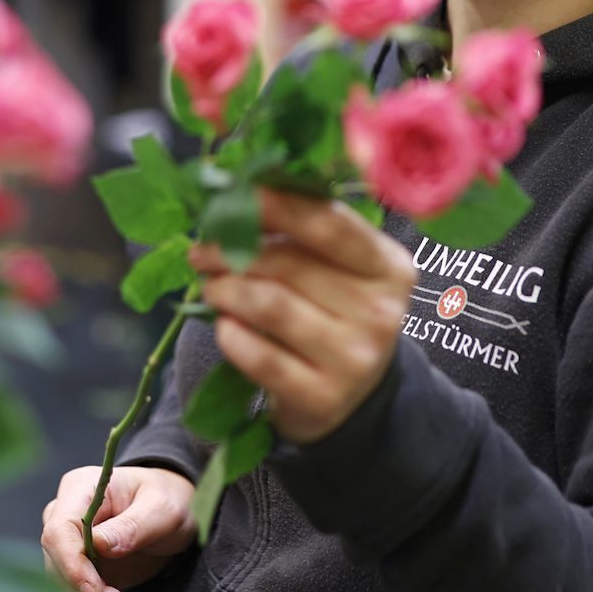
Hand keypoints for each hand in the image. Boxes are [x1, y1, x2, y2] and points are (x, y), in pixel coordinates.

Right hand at [40, 464, 194, 591]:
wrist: (169, 510)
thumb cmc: (166, 498)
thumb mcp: (162, 507)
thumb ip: (133, 524)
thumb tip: (100, 544)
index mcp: (80, 491)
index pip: (58, 533)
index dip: (73, 568)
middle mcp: (64, 519)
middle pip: (59, 571)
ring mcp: (66, 549)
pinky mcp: (77, 575)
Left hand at [192, 189, 415, 445]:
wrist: (351, 397)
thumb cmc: (336, 314)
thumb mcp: (338, 269)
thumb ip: (304, 234)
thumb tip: (239, 197)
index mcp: (389, 267)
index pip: (329, 225)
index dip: (277, 206)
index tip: (235, 194)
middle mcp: (381, 312)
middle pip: (290, 264)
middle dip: (233, 252)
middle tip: (203, 252)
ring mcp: (354, 358)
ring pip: (271, 306)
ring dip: (226, 290)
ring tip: (211, 288)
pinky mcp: (323, 397)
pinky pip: (260, 357)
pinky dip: (231, 336)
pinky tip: (225, 327)